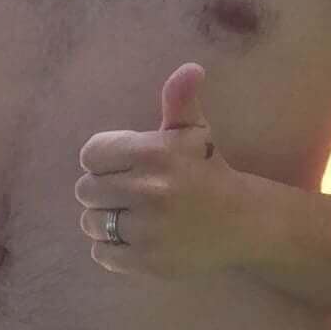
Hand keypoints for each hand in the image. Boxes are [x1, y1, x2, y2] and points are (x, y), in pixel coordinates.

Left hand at [76, 64, 246, 278]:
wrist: (244, 222)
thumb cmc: (209, 172)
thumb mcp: (194, 133)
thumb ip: (180, 101)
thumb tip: (190, 68)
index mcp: (153, 153)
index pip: (91, 155)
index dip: (105, 162)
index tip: (127, 168)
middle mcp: (149, 190)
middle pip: (86, 190)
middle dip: (104, 192)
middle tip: (130, 195)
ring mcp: (147, 229)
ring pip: (91, 223)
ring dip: (106, 221)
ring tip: (133, 219)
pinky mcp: (147, 261)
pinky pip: (102, 254)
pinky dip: (112, 249)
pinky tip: (136, 239)